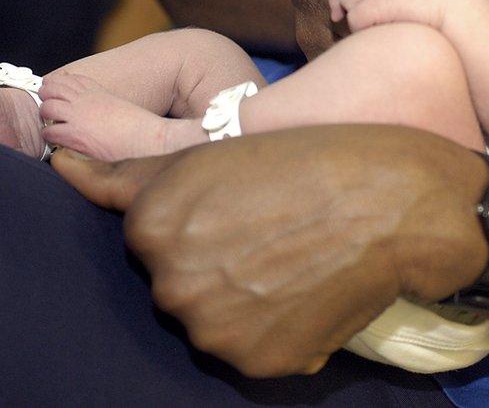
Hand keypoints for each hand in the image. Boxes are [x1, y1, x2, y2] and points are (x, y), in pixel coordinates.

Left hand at [51, 125, 488, 377]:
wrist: (401, 201)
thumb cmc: (318, 161)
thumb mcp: (220, 151)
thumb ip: (131, 171)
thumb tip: (62, 167)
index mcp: (154, 222)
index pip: (155, 240)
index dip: (206, 224)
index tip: (250, 210)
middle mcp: (172, 281)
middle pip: (181, 285)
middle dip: (220, 266)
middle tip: (278, 236)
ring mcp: (215, 328)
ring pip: (216, 323)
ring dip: (250, 304)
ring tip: (300, 265)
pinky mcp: (259, 362)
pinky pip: (255, 352)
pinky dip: (281, 332)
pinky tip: (313, 294)